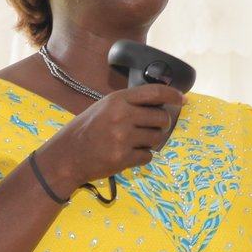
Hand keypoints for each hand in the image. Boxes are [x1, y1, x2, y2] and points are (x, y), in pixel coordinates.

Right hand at [38, 83, 183, 192]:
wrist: (68, 155)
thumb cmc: (87, 129)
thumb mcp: (105, 107)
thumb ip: (129, 103)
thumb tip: (160, 104)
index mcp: (118, 100)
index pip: (155, 93)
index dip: (173, 95)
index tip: (183, 99)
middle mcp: (122, 116)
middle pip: (161, 118)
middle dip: (161, 124)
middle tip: (152, 128)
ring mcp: (123, 138)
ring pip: (157, 138)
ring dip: (151, 141)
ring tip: (135, 141)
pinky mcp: (124, 158)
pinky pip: (148, 156)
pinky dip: (142, 156)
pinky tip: (129, 153)